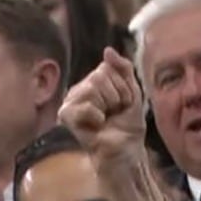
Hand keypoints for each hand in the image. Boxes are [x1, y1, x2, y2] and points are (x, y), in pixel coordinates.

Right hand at [59, 47, 145, 161]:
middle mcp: (79, 89)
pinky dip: (97, 116)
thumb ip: (123, 68)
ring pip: (92, 87)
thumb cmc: (128, 125)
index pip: (107, 68)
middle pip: (99, 76)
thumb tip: (107, 50)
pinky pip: (84, 105)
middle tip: (115, 113)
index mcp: (93, 81)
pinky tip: (97, 125)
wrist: (127, 150)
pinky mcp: (66, 117)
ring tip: (106, 119)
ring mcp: (71, 102)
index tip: (123, 104)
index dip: (122, 87)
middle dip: (117, 96)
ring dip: (108, 106)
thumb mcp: (133, 92)